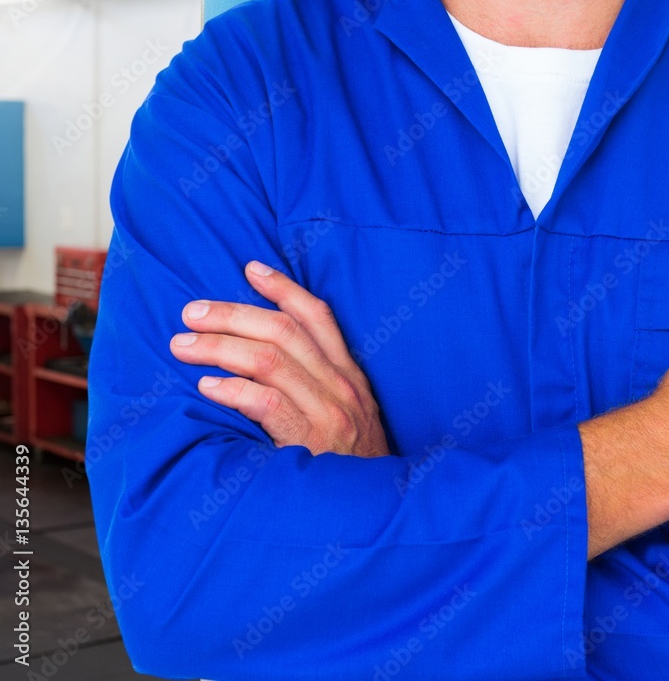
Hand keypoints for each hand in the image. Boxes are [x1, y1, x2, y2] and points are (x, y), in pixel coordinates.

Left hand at [169, 261, 389, 457]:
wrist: (373, 512)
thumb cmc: (350, 465)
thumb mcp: (350, 417)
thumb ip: (320, 387)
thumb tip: (267, 357)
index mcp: (350, 376)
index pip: (318, 317)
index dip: (284, 288)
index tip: (250, 268)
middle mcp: (342, 387)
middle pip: (283, 331)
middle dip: (232, 314)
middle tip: (191, 313)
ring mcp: (329, 413)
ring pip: (269, 361)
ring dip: (219, 347)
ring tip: (183, 346)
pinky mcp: (311, 442)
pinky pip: (266, 403)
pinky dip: (233, 390)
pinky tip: (207, 387)